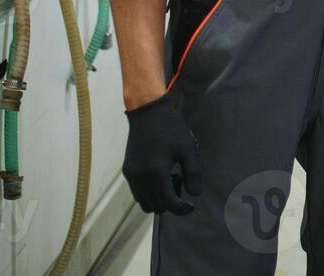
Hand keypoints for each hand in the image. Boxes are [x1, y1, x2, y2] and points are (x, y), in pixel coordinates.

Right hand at [122, 94, 202, 214]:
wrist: (148, 113)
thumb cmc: (171, 129)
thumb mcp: (188, 149)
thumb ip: (193, 173)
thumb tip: (196, 195)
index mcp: (156, 174)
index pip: (168, 204)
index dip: (181, 209)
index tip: (191, 206)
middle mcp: (140, 178)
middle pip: (156, 207)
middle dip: (170, 202)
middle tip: (180, 181)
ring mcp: (131, 176)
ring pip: (144, 202)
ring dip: (158, 198)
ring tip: (170, 177)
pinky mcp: (127, 171)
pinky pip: (137, 192)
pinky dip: (149, 191)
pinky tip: (160, 173)